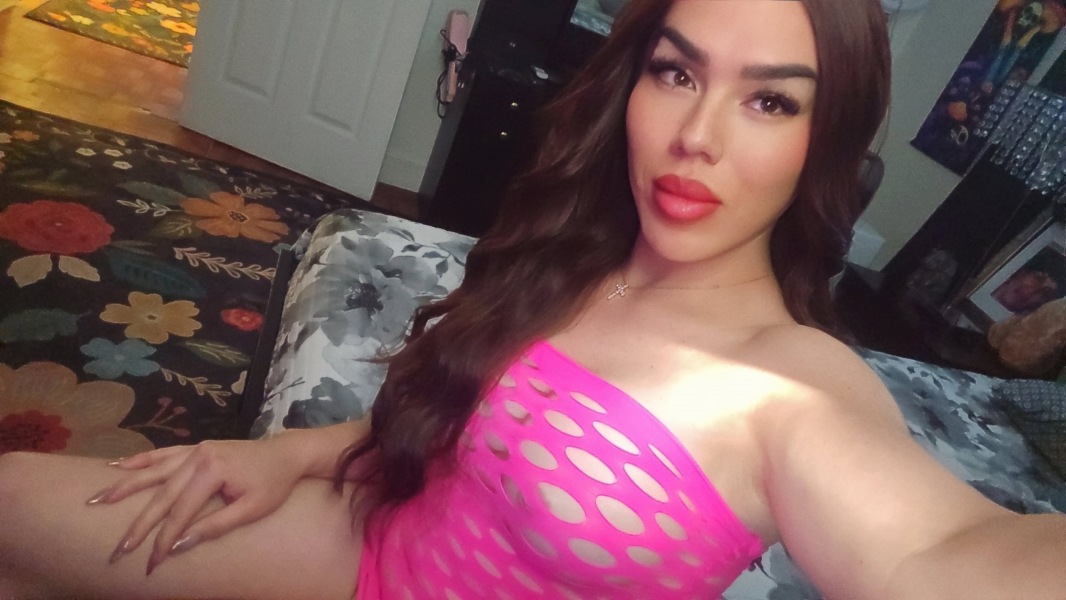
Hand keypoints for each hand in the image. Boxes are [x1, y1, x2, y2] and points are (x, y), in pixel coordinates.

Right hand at [87, 438, 307, 574]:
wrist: (287, 454)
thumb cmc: (274, 485)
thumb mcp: (252, 510)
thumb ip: (215, 526)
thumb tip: (180, 545)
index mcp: (213, 471)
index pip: (180, 513)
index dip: (164, 540)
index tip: (150, 563)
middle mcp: (198, 456)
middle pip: (161, 495)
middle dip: (138, 524)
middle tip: (117, 549)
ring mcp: (195, 449)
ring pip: (154, 471)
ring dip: (124, 486)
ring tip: (97, 499)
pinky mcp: (196, 447)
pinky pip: (162, 453)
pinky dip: (140, 460)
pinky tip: (116, 466)